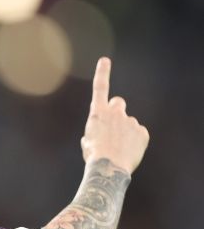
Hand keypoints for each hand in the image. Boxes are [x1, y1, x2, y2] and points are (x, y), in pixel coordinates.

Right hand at [80, 57, 148, 173]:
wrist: (109, 168)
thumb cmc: (94, 156)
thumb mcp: (88, 141)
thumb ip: (94, 131)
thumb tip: (100, 133)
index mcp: (98, 114)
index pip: (100, 88)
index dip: (102, 73)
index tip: (105, 60)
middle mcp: (115, 113)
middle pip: (118, 103)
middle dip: (116, 111)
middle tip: (114, 125)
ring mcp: (130, 121)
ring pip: (128, 123)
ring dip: (125, 132)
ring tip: (119, 148)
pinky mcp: (142, 132)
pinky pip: (138, 134)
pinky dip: (134, 141)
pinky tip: (128, 151)